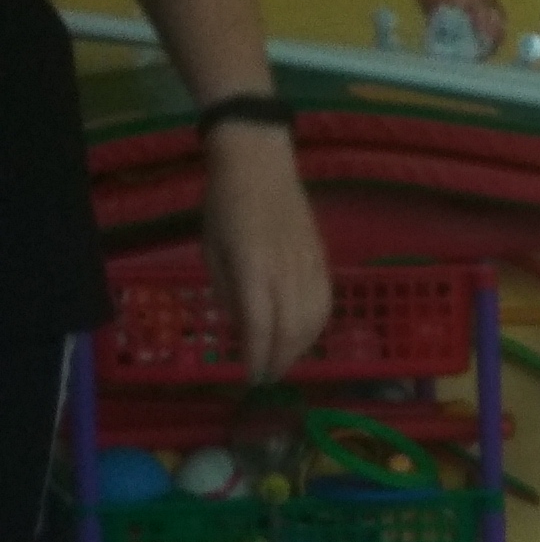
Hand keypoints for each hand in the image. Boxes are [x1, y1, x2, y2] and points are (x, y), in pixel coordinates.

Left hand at [201, 122, 331, 382]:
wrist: (259, 164)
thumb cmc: (224, 205)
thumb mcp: (210, 250)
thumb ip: (226, 291)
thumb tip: (242, 324)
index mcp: (253, 267)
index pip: (260, 325)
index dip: (257, 357)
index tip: (250, 377)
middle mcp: (285, 270)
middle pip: (291, 330)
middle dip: (280, 360)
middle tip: (267, 377)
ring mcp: (308, 264)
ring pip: (314, 320)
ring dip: (301, 348)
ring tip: (285, 360)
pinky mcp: (322, 259)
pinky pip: (326, 302)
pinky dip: (317, 326)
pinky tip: (305, 335)